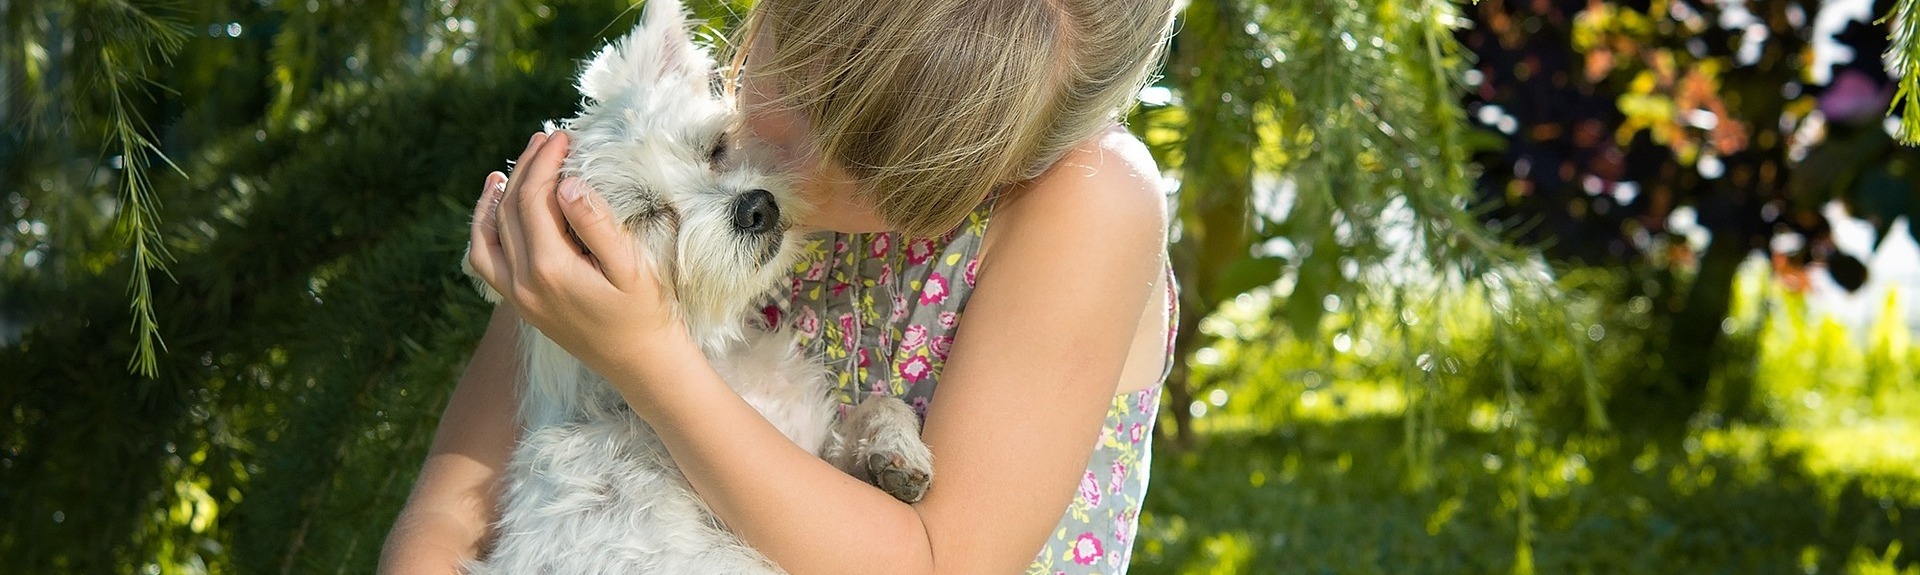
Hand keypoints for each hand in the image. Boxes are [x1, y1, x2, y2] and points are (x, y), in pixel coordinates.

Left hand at [467, 131, 693, 381]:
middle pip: (511, 209)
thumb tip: (567, 184)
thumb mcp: (631, 267)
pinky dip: (484, 228)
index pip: (534, 198)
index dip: (546, 162)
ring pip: (489, 233)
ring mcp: (517, 296)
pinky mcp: (520, 304)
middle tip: (549, 139)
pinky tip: (495, 206)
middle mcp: (523, 282)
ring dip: (500, 194)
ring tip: (517, 165)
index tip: (565, 136)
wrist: (641, 364)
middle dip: (528, 168)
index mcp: (550, 268)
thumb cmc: (646, 313)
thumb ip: (596, 224)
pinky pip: (486, 260)